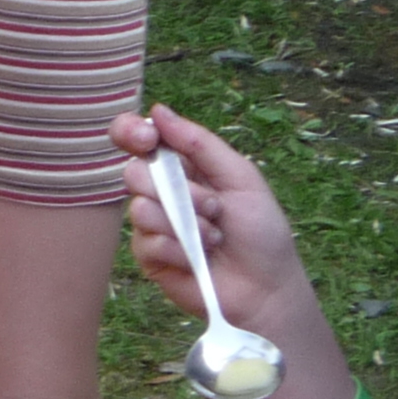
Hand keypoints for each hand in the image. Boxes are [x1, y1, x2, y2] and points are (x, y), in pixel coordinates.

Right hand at [111, 106, 319, 343]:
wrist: (266, 287)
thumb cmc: (261, 231)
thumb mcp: (240, 177)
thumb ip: (199, 143)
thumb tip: (157, 110)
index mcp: (183, 165)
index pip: (137, 138)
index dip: (131, 132)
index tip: (147, 139)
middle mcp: (163, 191)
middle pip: (133, 172)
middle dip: (179, 191)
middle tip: (214, 207)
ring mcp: (153, 225)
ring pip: (139, 209)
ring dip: (185, 224)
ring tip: (214, 237)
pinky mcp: (150, 257)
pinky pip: (146, 242)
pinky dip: (179, 250)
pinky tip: (198, 259)